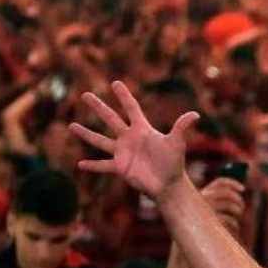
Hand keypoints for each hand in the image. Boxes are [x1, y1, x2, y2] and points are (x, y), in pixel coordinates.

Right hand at [70, 82, 197, 197]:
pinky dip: (92, 165)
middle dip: (98, 107)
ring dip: (86, 134)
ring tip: (71, 126)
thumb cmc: (173, 163)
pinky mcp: (120, 167)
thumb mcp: (177, 143)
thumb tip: (196, 114)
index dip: (124, 96)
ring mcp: (122, 152)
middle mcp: (129, 138)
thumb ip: (181, 128)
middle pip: (111, 119)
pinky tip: (80, 164)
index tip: (116, 83)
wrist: (168, 185)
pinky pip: (103, 165)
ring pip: (100, 141)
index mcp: (142, 129)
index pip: (131, 108)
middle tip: (85, 94)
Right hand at [200, 177, 245, 237]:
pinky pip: (229, 219)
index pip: (219, 183)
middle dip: (238, 199)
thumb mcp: (206, 212)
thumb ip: (218, 202)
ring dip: (237, 211)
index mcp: (201, 194)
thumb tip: (237, 193)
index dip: (233, 183)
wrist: (186, 242)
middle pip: (227, 193)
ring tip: (238, 218)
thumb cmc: (198, 226)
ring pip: (230, 205)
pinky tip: (235, 227)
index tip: (243, 189)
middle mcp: (203, 198)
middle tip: (241, 207)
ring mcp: (207, 209)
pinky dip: (235, 223)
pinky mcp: (212, 221)